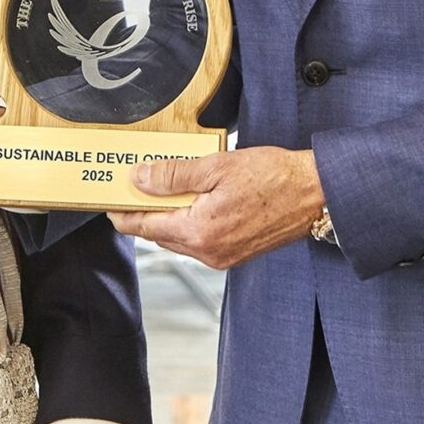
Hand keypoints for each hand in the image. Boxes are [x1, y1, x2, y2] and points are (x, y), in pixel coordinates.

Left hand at [106, 146, 324, 270]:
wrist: (314, 195)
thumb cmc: (273, 178)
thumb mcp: (216, 167)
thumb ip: (173, 176)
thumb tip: (139, 179)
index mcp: (198, 232)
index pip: (143, 226)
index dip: (122, 212)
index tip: (109, 200)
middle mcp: (207, 252)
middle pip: (159, 233)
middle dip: (145, 211)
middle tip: (136, 185)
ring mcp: (222, 256)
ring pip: (178, 237)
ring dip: (168, 216)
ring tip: (163, 188)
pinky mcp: (234, 254)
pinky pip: (199, 240)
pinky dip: (189, 222)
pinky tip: (194, 199)